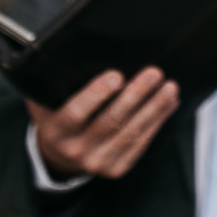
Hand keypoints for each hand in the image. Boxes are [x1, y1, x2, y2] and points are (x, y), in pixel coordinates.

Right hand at [29, 67, 179, 179]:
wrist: (60, 154)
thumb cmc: (56, 114)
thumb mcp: (47, 100)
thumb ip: (56, 82)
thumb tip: (73, 49)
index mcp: (56, 131)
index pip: (76, 112)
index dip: (96, 94)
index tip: (117, 75)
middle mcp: (75, 150)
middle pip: (111, 122)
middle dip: (136, 95)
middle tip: (154, 72)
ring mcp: (98, 162)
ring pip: (132, 134)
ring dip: (155, 108)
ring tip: (170, 87)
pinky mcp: (117, 167)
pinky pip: (141, 143)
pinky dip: (158, 121)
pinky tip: (170, 102)